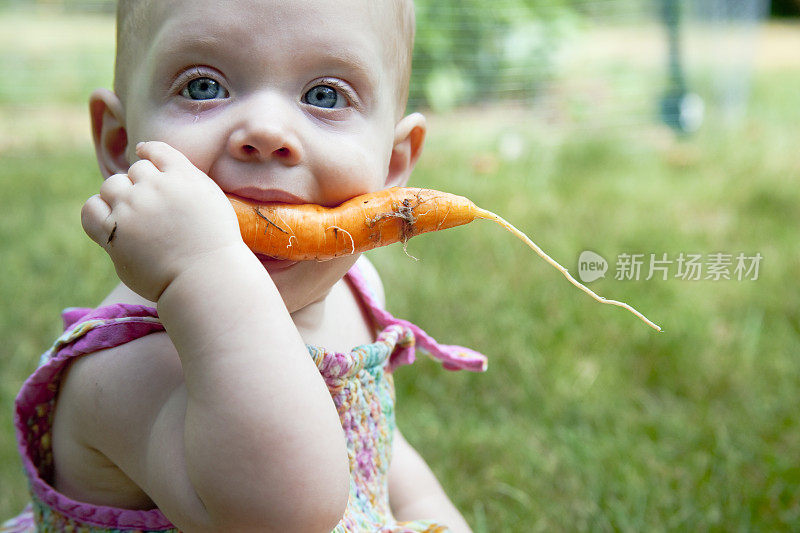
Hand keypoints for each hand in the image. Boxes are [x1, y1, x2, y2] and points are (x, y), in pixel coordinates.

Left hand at [81, 141, 242, 301]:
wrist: (207, 277)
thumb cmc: (215, 244)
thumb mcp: (212, 200)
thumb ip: (185, 178)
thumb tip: (149, 160)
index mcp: (184, 176)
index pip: (156, 150)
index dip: (148, 153)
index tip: (144, 155)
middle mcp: (156, 187)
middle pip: (135, 171)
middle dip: (141, 185)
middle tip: (153, 208)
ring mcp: (133, 209)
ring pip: (112, 186)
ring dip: (120, 196)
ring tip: (133, 216)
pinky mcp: (115, 232)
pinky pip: (91, 209)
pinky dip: (98, 210)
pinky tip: (110, 220)